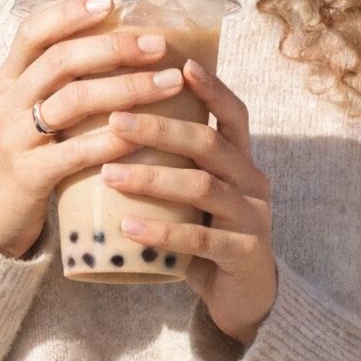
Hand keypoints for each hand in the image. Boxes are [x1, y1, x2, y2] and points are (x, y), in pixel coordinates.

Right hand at [0, 0, 200, 257]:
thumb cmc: (22, 154)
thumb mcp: (26, 110)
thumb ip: (59, 83)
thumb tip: (122, 46)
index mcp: (8, 79)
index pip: (33, 31)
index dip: (70, 12)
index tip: (112, 2)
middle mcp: (7, 101)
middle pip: (62, 60)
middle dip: (115, 48)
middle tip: (159, 44)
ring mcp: (14, 138)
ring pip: (75, 101)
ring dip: (128, 88)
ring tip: (170, 82)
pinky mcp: (29, 175)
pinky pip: (76, 152)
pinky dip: (113, 140)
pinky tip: (144, 133)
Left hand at [100, 57, 274, 344]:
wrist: (244, 297)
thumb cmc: (207, 233)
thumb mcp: (195, 192)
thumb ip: (172, 161)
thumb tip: (107, 120)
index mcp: (242, 160)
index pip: (233, 113)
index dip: (211, 87)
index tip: (177, 63)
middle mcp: (253, 182)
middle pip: (210, 143)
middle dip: (160, 127)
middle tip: (114, 119)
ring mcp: (253, 218)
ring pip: (203, 187)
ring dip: (152, 178)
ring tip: (108, 175)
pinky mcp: (244, 254)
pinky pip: (201, 239)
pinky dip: (162, 232)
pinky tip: (127, 229)